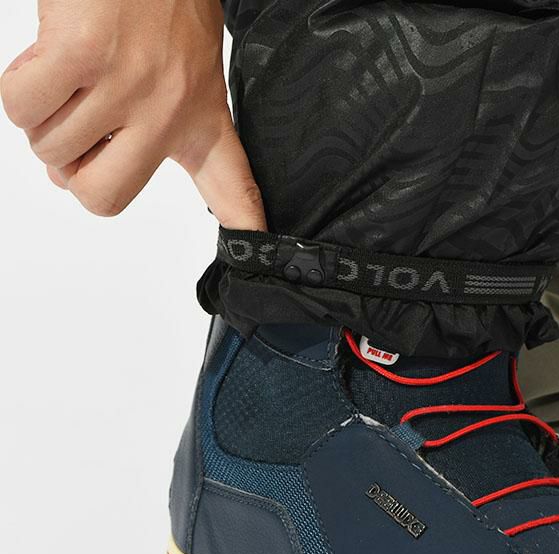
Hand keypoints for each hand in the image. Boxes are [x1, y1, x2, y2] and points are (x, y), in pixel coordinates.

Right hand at [1, 0, 266, 229]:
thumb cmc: (160, 7)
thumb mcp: (179, 78)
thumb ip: (132, 140)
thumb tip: (61, 176)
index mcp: (201, 119)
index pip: (232, 186)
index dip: (243, 223)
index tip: (259, 249)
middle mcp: (168, 112)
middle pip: (102, 196)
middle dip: (74, 172)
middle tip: (80, 131)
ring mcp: (126, 85)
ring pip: (50, 147)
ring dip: (45, 117)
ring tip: (71, 75)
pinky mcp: (83, 54)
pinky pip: (22, 107)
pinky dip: (20, 89)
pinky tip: (47, 59)